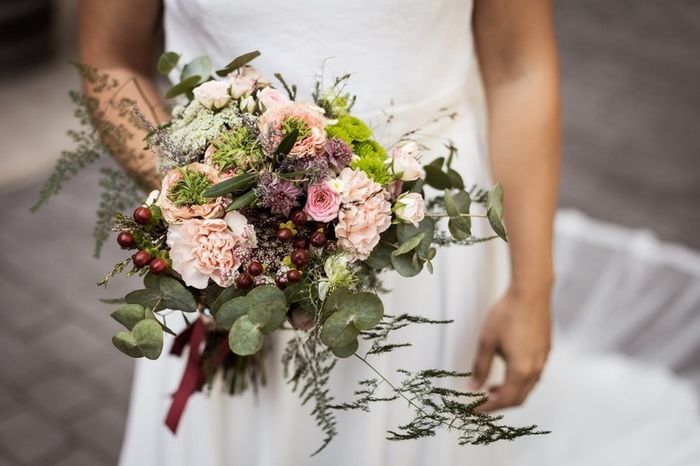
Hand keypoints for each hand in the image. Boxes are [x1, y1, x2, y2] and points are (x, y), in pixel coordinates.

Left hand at [471, 284, 551, 410]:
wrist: (531, 293)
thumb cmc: (507, 314)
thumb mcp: (487, 341)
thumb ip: (480, 366)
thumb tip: (474, 386)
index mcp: (520, 370)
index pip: (505, 399)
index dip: (489, 407)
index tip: (476, 410)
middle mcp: (535, 369)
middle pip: (519, 398)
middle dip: (500, 403)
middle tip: (483, 402)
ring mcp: (543, 360)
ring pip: (528, 387)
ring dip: (511, 392)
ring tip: (492, 387)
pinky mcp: (545, 351)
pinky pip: (534, 375)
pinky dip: (520, 381)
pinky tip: (508, 370)